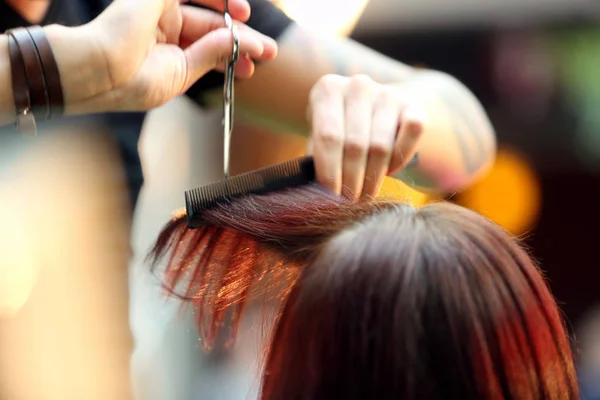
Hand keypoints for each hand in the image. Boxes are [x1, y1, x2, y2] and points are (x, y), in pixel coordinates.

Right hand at [52, 0, 276, 113]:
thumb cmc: (133, 83)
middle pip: (212, 30)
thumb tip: (239, 44)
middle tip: (270, 52)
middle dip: (242, 42)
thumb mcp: (180, 74)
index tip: (255, 67)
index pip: (206, 51)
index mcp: (164, 53)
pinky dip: (219, 0)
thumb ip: (209, 55)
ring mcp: (159, 9)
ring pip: (207, 11)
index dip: (232, 56)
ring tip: (258, 38)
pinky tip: (241, 12)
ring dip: (235, 21)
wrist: (100, 71)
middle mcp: (162, 29)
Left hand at [307, 74, 425, 199]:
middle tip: (348, 202)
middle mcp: (358, 85)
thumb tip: (317, 193)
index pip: (328, 136)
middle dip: (351, 180)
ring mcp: (387, 92)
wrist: (370, 110)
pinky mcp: (412, 104)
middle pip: (355, 144)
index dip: (329, 171)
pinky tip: (388, 172)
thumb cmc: (337, 131)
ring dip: (373, 177)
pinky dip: (400, 160)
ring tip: (364, 195)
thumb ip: (316, 159)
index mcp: (328, 90)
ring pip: (382, 145)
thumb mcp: (319, 139)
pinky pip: (412, 134)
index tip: (330, 197)